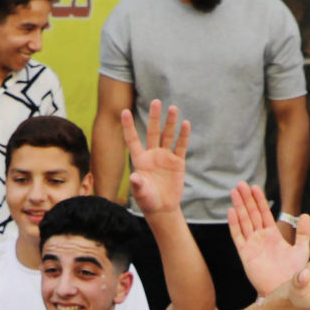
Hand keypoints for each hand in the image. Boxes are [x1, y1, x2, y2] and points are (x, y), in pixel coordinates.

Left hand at [122, 101, 191, 220]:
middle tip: (156, 101)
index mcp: (139, 159)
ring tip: (173, 108)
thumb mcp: (141, 193)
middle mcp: (152, 154)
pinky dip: (183, 135)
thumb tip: (134, 177)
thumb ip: (138, 184)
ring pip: (167, 136)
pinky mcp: (177, 162)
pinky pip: (180, 146)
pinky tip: (185, 124)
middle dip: (154, 117)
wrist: (162, 208)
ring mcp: (165, 157)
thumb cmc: (147, 200)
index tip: (124, 111)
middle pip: (153, 132)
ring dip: (170, 122)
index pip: (132, 139)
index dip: (128, 126)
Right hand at [227, 179, 309, 298]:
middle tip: (241, 183)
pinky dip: (234, 224)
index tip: (255, 187)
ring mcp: (252, 245)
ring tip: (235, 192)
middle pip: (251, 214)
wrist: (286, 290)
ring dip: (239, 206)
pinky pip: (238, 236)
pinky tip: (232, 211)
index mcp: (273, 235)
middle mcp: (260, 238)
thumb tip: (305, 214)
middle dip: (246, 198)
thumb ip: (303, 232)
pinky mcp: (246, 254)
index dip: (259, 200)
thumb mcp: (302, 249)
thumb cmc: (294, 273)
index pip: (264, 213)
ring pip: (244, 221)